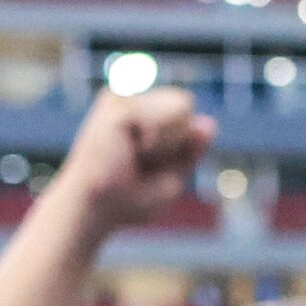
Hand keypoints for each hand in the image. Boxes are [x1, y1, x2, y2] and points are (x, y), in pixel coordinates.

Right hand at [57, 88, 215, 236]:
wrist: (96, 208)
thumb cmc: (126, 201)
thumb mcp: (171, 177)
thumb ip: (190, 151)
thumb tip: (210, 122)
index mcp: (138, 115)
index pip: (185, 111)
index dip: (180, 144)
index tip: (148, 164)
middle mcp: (128, 99)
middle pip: (185, 104)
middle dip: (175, 141)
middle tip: (140, 162)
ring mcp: (120, 97)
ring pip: (181, 106)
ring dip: (167, 143)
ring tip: (132, 156)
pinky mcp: (117, 104)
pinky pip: (167, 117)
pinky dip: (157, 142)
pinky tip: (129, 150)